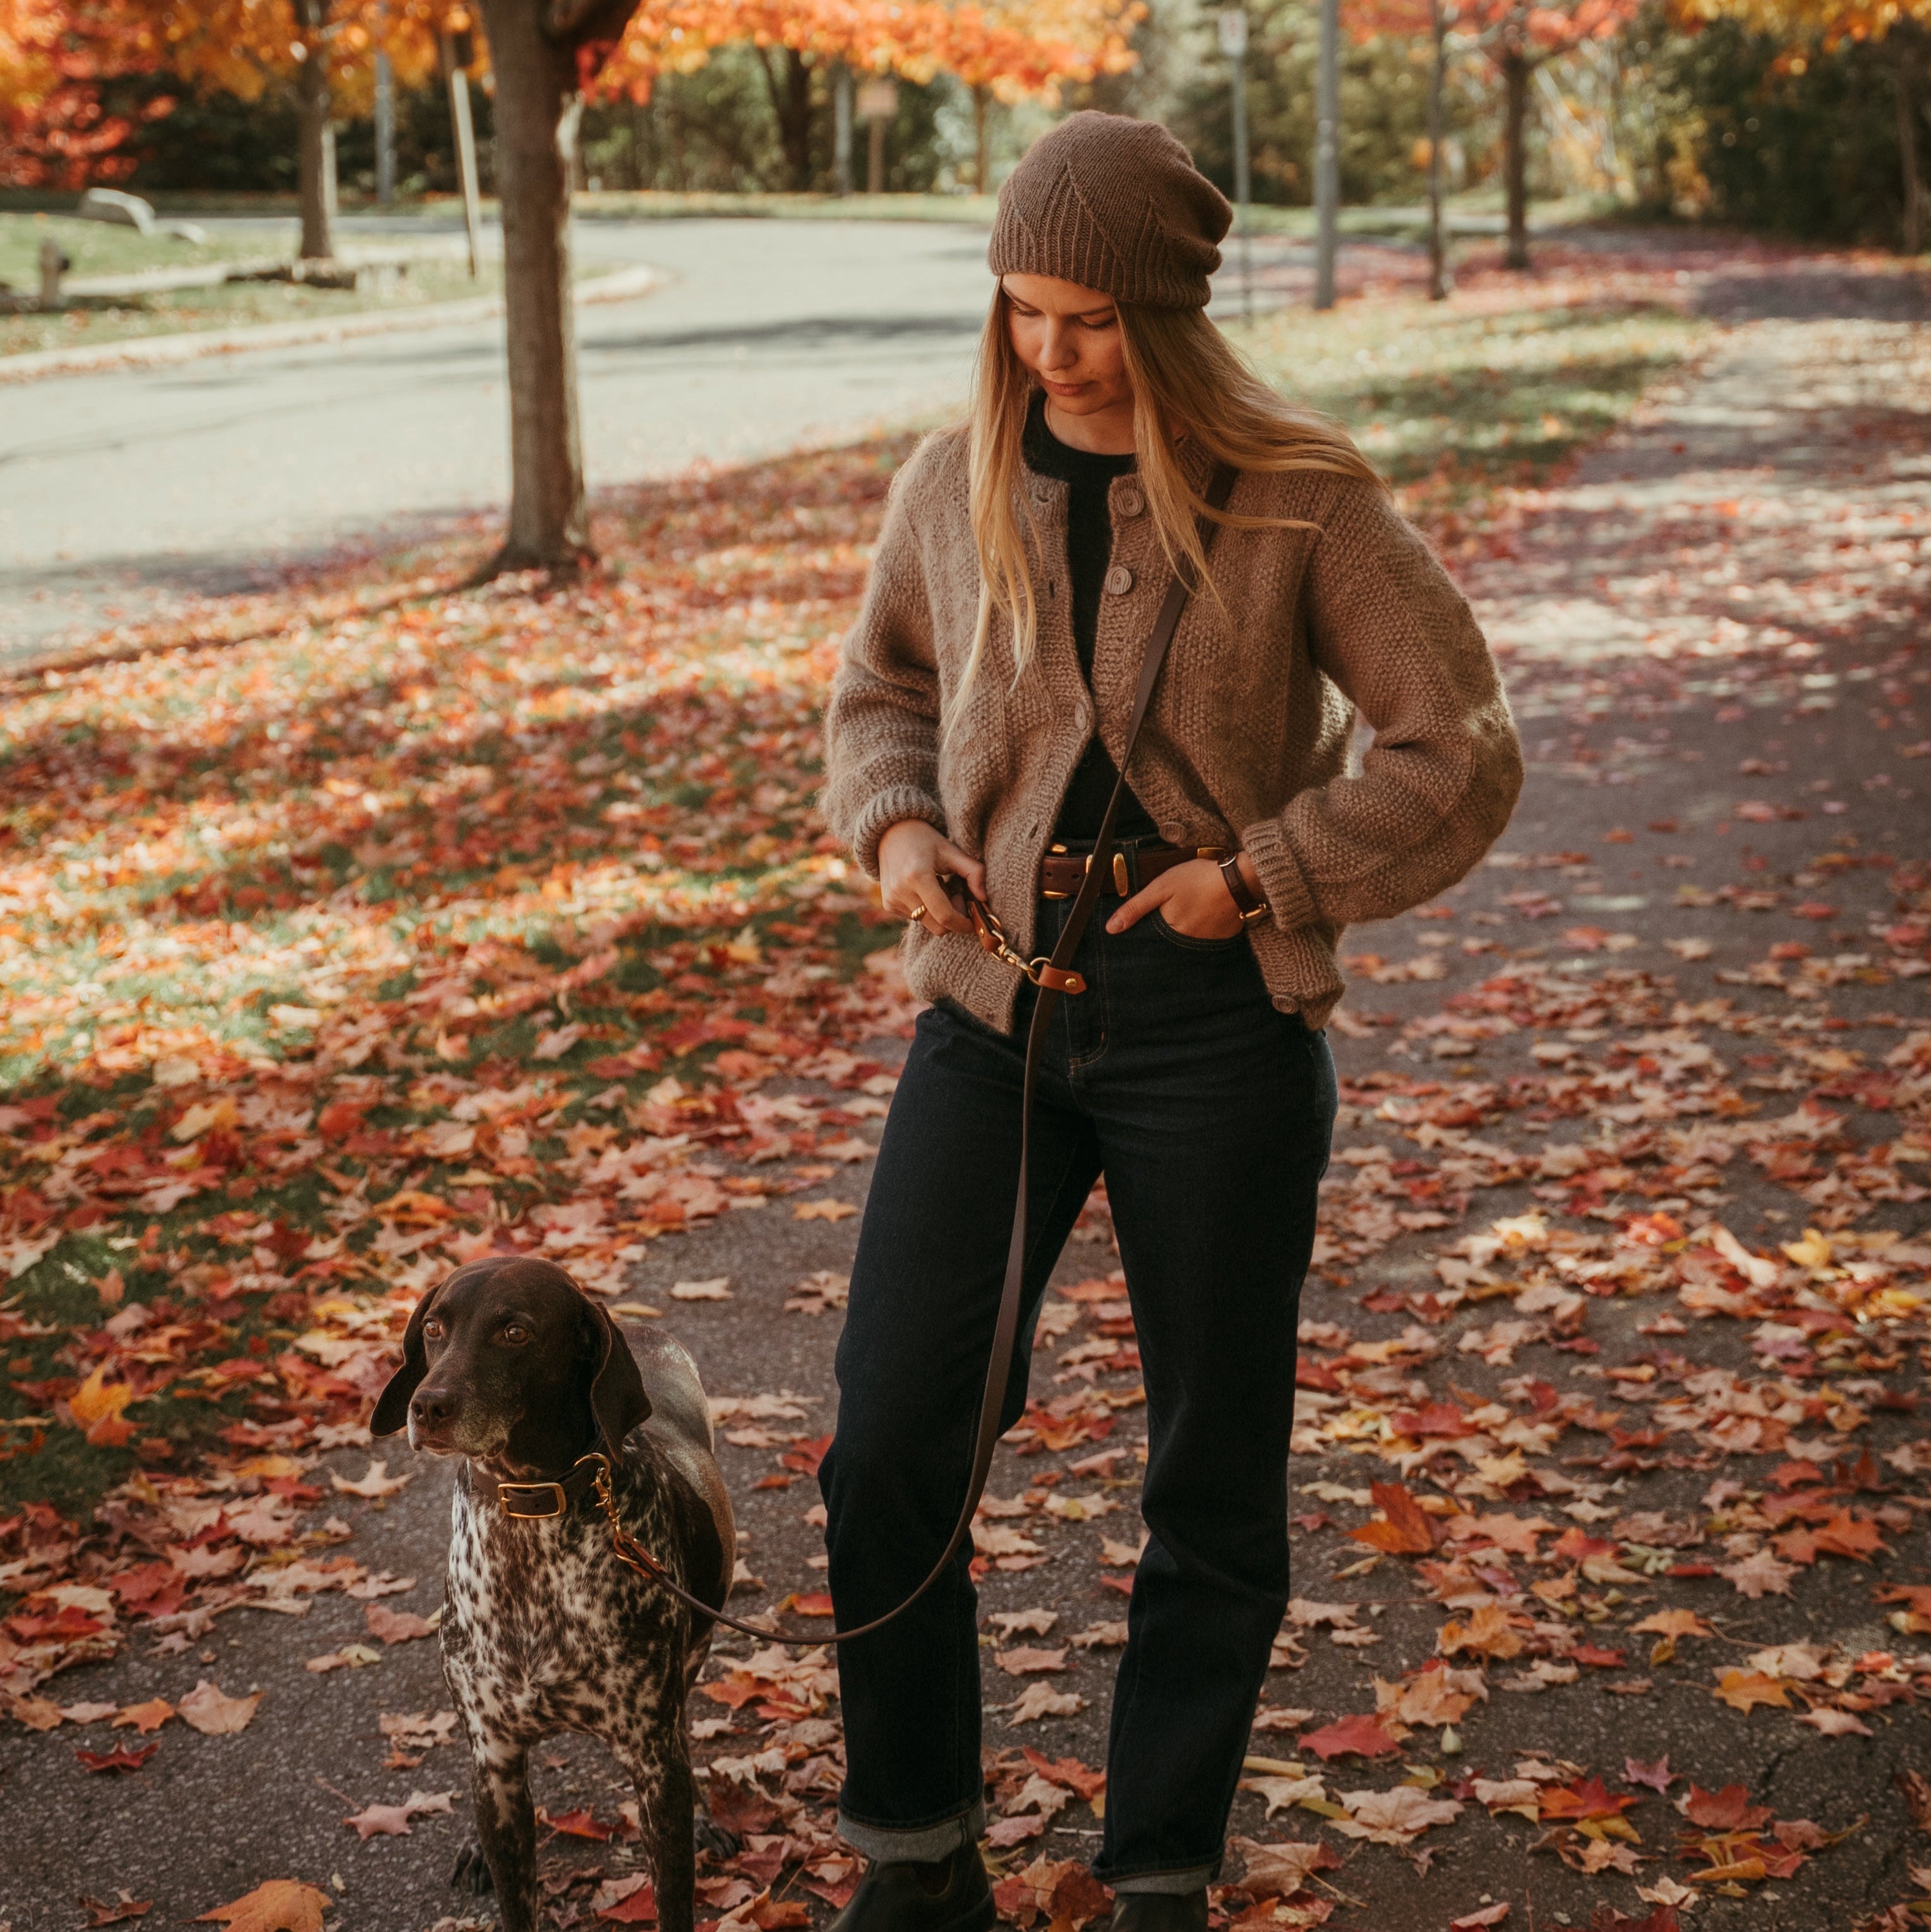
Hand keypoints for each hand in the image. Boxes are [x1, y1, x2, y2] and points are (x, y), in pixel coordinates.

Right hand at [878, 820, 986, 935]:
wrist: (892, 834)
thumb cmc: (927, 841)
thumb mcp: (953, 851)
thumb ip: (974, 872)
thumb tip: (983, 898)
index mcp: (918, 875)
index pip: (944, 915)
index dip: (963, 924)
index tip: (974, 922)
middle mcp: (901, 890)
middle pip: (937, 927)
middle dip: (953, 918)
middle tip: (956, 895)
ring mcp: (892, 899)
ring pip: (927, 923)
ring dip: (938, 912)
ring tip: (938, 887)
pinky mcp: (888, 904)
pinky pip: (915, 918)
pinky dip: (925, 909)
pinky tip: (923, 889)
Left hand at [1106, 854, 1261, 939]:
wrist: (1240, 878)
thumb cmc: (1198, 879)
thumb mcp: (1161, 887)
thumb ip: (1135, 908)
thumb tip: (1111, 929)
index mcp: (1171, 932)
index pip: (1151, 938)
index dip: (1147, 927)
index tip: (1153, 915)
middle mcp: (1188, 944)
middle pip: (1169, 939)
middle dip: (1168, 927)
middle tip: (1178, 906)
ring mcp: (1208, 942)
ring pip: (1187, 938)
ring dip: (1186, 927)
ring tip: (1192, 907)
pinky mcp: (1224, 937)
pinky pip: (1207, 937)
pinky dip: (1204, 926)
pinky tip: (1205, 911)